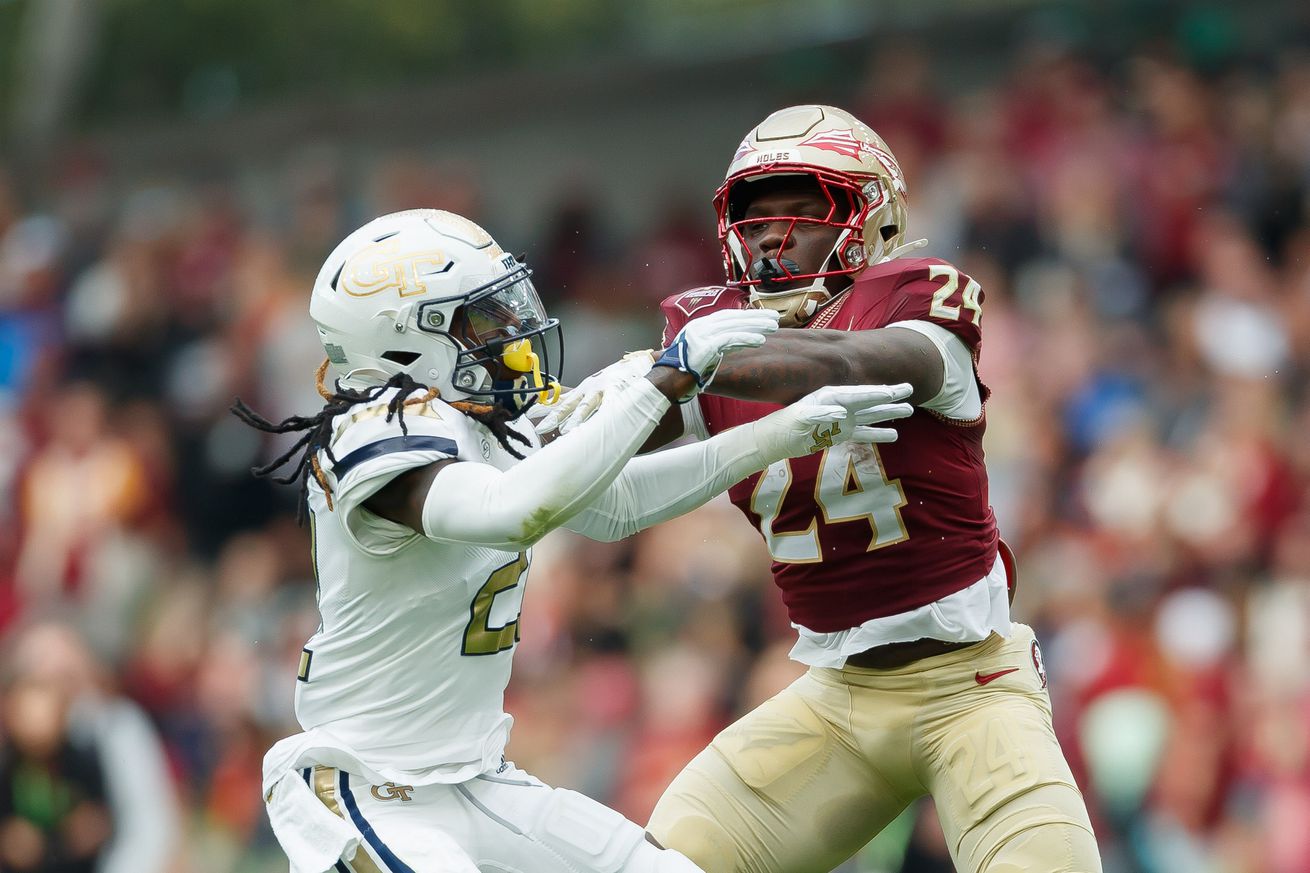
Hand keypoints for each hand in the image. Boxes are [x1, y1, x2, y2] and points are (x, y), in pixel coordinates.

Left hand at [532, 350, 655, 436]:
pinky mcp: (621, 392)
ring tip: (567, 431)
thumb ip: (579, 398)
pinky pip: (613, 404)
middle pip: (569, 406)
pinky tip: (601, 422)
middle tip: (539, 429)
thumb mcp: (594, 385)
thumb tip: (558, 407)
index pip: (560, 400)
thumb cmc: (619, 378)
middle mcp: (591, 390)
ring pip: (588, 406)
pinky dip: (607, 413)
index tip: (529, 415)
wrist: (643, 365)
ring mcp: (605, 390)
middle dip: (554, 417)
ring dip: (578, 419)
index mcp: (584, 390)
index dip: (545, 408)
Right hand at [652, 309, 780, 397]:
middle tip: (775, 317)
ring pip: (734, 325)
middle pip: (733, 317)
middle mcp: (700, 327)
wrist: (666, 382)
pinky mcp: (705, 346)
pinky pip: (730, 339)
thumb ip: (716, 346)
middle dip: (755, 316)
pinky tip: (761, 340)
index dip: (746, 315)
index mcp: (698, 327)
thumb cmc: (684, 373)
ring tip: (774, 327)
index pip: (726, 317)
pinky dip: (746, 338)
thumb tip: (735, 342)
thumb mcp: (701, 354)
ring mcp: (701, 335)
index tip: (762, 316)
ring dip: (756, 325)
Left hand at [749, 384, 913, 460]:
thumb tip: (842, 414)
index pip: (858, 393)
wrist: (779, 438)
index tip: (894, 391)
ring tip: (909, 411)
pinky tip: (894, 435)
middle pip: (870, 399)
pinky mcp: (842, 435)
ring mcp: (844, 420)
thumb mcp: (801, 417)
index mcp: (832, 396)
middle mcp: (842, 405)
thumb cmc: (787, 424)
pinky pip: (865, 434)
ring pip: (872, 415)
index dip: (876, 392)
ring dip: (889, 413)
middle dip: (890, 396)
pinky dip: (879, 435)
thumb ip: (820, 414)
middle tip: (911, 389)